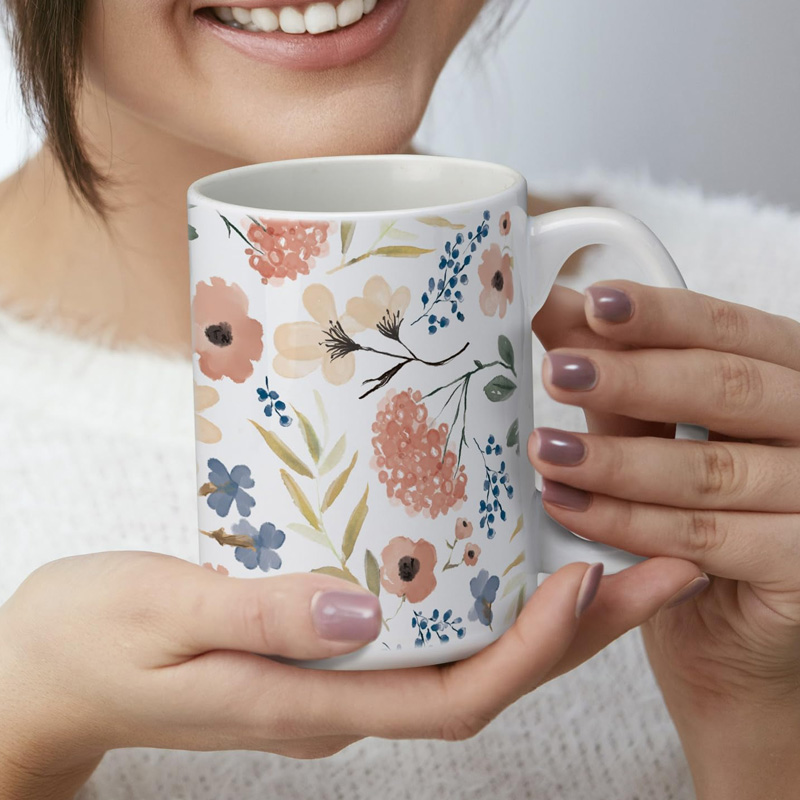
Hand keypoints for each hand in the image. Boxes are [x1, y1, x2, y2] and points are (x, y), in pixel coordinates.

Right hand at [0, 548, 699, 798]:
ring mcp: (334, 671)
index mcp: (309, 702)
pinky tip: (500, 549)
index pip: (454, 697)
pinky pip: (426, 625)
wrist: (48, 672)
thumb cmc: (92, 642)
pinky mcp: (322, 642)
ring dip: (543, 610)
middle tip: (651, 564)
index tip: (583, 579)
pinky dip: (480, 593)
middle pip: (486, 674)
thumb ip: (257, 615)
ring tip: (606, 548)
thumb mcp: (161, 616)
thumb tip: (357, 610)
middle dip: (577, 630)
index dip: (530, 649)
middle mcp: (340, 695)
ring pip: (467, 649)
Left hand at [531, 280, 799, 799]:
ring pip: (709, 469)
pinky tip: (567, 506)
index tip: (588, 302)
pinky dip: (628, 522)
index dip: (659, 315)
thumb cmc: (694, 530)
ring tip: (543, 449)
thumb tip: (559, 315)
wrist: (728, 645)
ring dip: (615, 458)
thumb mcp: (656, 445)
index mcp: (787, 382)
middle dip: (632, 379)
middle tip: (555, 371)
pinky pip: (705, 537)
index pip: (729, 330)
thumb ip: (621, 390)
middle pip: (727, 389)